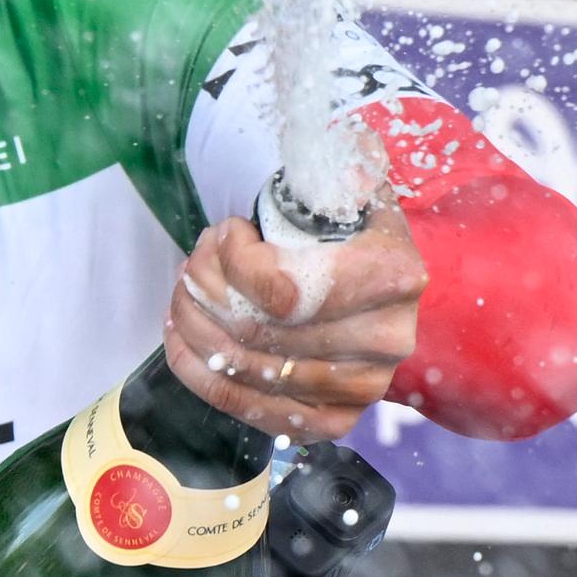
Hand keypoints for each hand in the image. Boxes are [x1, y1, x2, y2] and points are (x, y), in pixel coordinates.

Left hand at [165, 191, 425, 442]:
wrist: (380, 290)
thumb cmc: (352, 231)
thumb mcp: (350, 185)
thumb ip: (336, 170)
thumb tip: (326, 154)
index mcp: (393, 276)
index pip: (286, 292)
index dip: (234, 266)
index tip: (223, 234)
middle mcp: (386, 340)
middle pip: (258, 331)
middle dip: (205, 291)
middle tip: (189, 266)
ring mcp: (362, 389)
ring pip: (246, 367)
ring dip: (196, 328)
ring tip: (183, 297)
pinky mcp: (333, 421)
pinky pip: (247, 408)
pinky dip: (200, 373)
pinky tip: (183, 340)